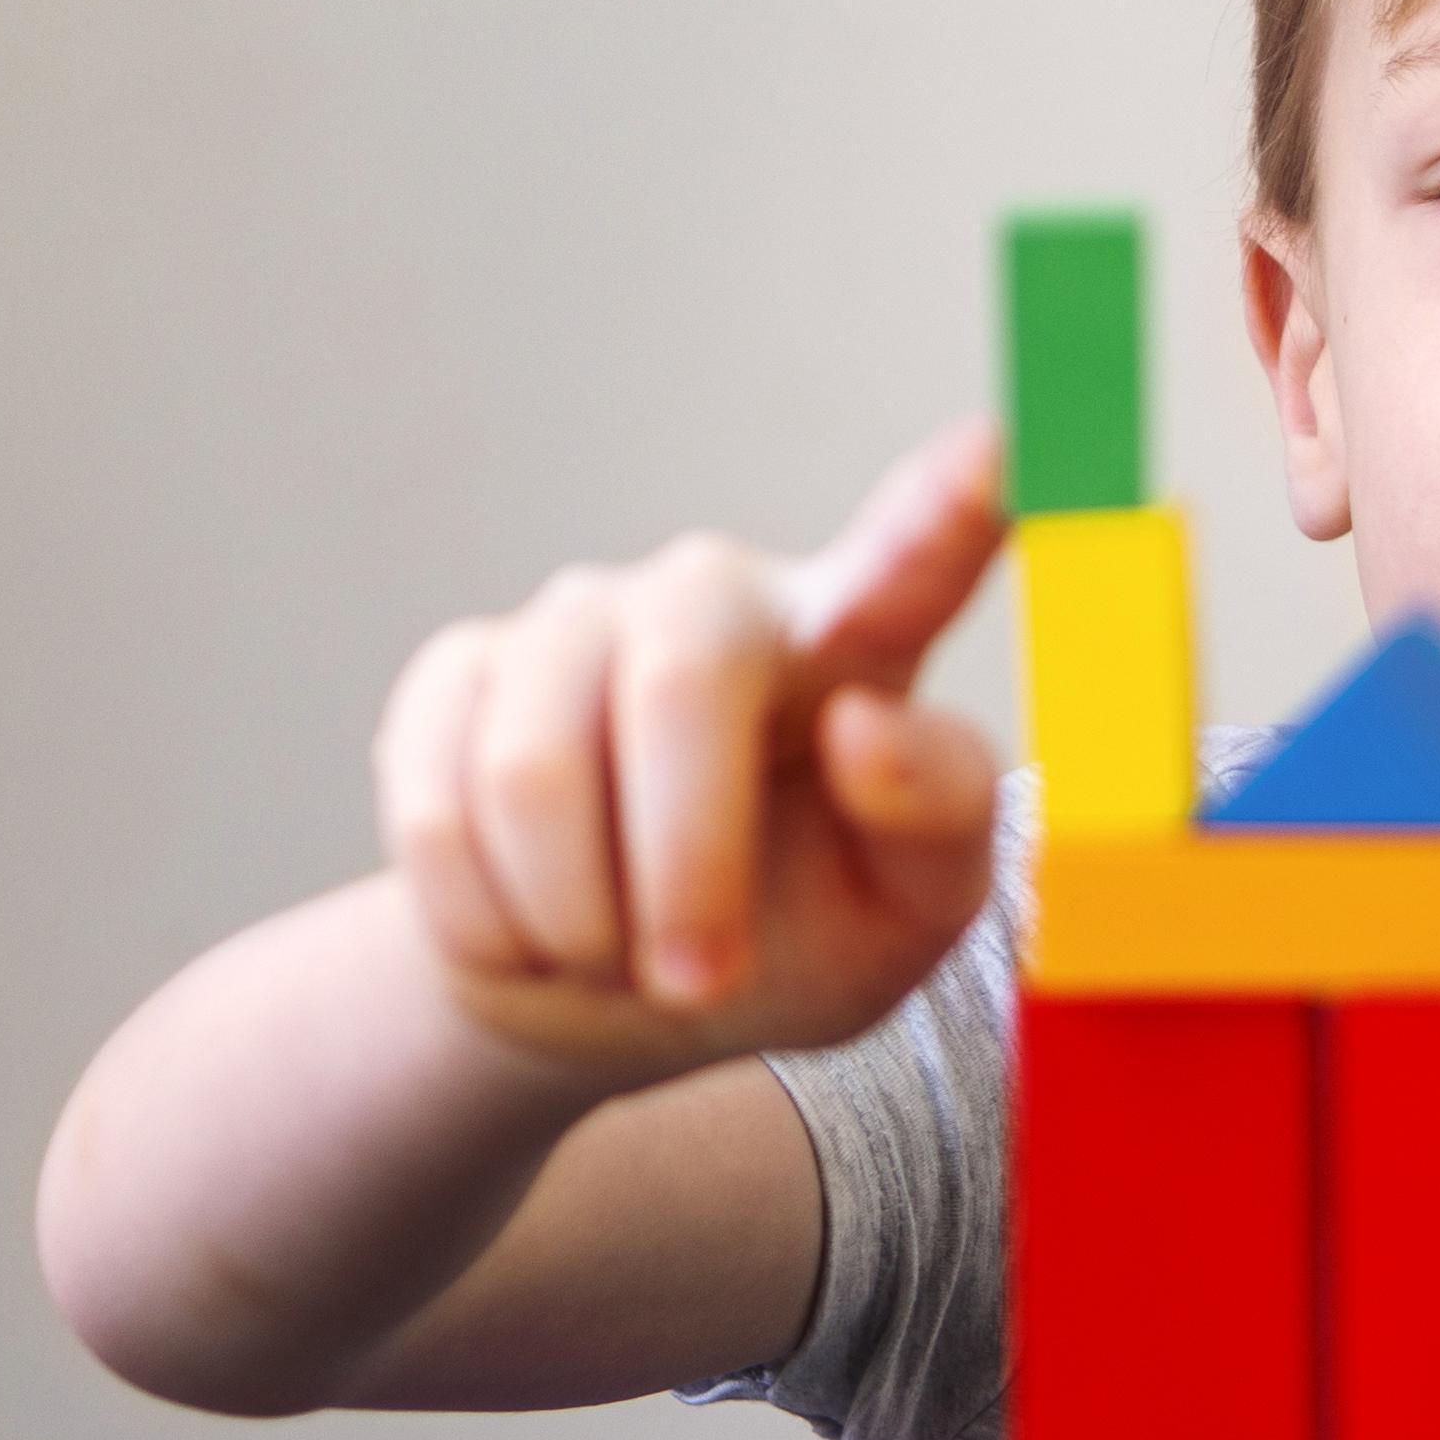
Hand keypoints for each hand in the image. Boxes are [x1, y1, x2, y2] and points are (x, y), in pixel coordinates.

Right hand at [370, 420, 1010, 1085]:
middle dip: (683, 870)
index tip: (1002, 446)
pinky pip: (438, 807)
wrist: (616, 993)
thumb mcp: (906, 911)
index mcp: (861, 639)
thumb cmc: (797, 932)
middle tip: (700, 984)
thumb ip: (940, 817)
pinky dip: (487, 921)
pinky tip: (531, 929)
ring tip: (621, 953)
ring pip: (536, 769)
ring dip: (579, 919)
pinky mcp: (460, 671)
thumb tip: (866, 724)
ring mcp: (579, 618)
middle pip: (679, 687)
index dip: (954, 499)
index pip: (916, 552)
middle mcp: (718, 595)